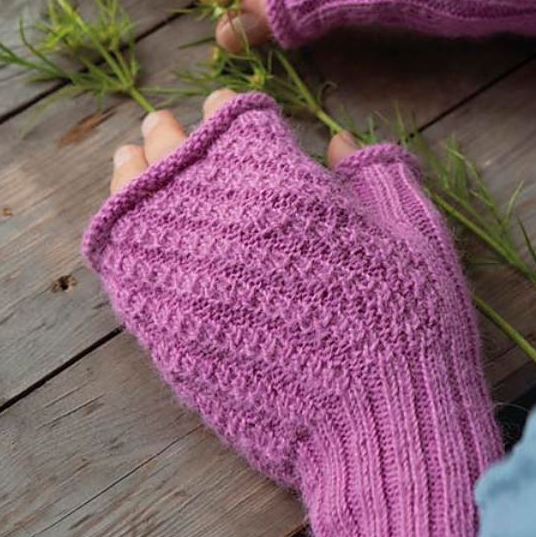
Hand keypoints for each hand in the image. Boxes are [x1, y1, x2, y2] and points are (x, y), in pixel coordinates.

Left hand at [82, 88, 501, 536]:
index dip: (231, 116)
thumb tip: (339, 142)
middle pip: (174, 157)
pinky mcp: (168, 334)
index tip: (225, 112)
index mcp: (285, 185)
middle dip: (169, 139)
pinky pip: (124, 272)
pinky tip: (120, 231)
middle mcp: (223, 221)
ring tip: (130, 162)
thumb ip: (375, 179)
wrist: (381, 424)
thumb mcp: (415, 236)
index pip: (236, 125)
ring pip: (135, 206)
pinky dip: (120, 243)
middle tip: (161, 130)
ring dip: (131, 178)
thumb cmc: (412, 330)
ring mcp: (187, 280)